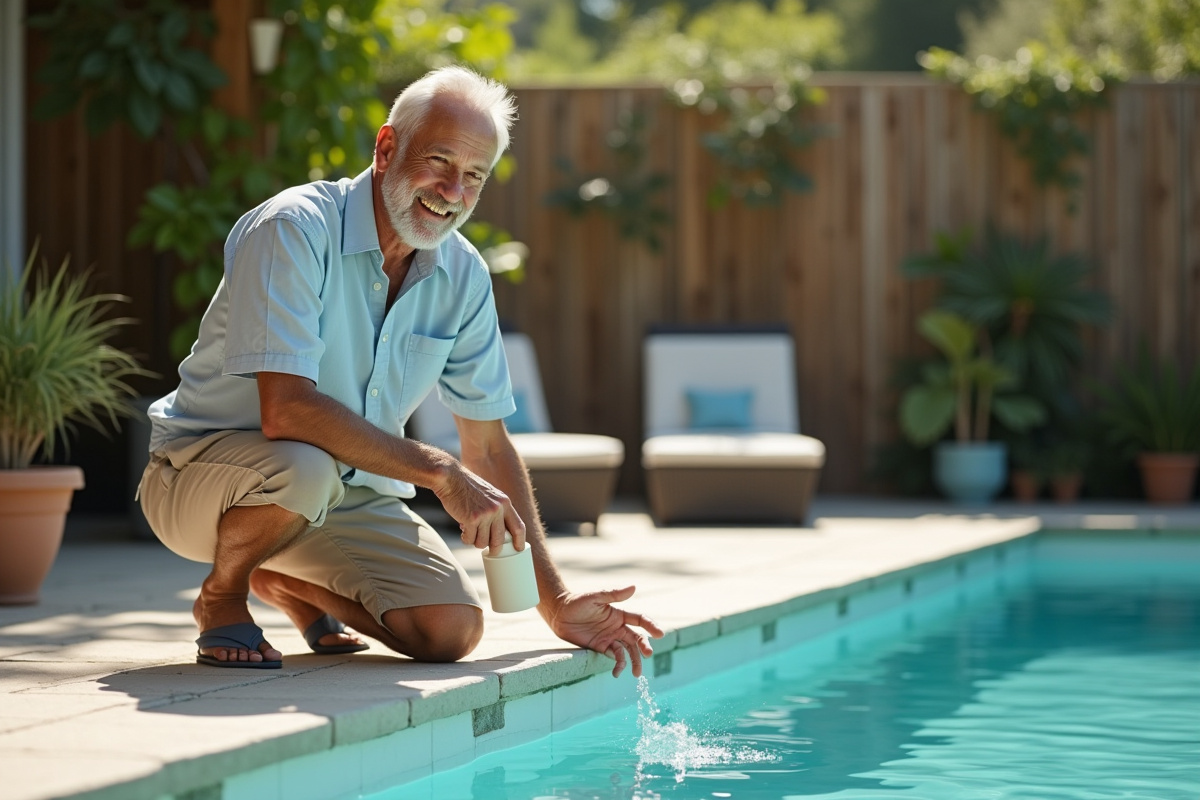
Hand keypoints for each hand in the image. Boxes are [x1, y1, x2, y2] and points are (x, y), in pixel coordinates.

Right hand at [434, 463, 525, 554]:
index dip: (520, 541)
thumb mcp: (490, 495)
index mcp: (505, 502)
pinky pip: (470, 539)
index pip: (518, 526)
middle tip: (489, 550)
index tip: (518, 549)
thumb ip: (497, 510)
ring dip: (476, 541)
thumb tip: (499, 533)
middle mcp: (498, 509)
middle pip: (499, 540)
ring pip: (483, 542)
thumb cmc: (467, 487)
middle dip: (494, 549)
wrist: (451, 478)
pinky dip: (465, 538)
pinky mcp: (471, 519)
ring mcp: (485, 514)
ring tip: (470, 532)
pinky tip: (463, 530)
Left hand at [547, 586, 663, 677]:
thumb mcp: (596, 597)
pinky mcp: (601, 648)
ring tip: (636, 673)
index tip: (659, 634)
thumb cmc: (577, 602)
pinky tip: (617, 672)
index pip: (640, 620)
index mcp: (619, 614)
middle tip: (648, 654)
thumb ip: (614, 594)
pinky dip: (618, 665)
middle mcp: (618, 627)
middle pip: (637, 639)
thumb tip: (634, 587)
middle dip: (644, 647)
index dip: (651, 626)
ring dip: (634, 661)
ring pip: (628, 651)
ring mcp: (610, 639)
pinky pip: (614, 657)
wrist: (559, 614)